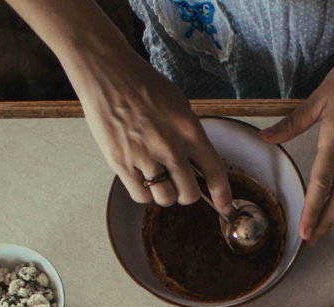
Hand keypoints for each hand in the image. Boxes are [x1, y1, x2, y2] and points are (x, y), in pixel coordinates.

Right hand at [62, 33, 232, 214]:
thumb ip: (191, 136)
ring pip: (165, 199)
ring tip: (157, 178)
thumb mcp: (179, 106)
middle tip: (179, 184)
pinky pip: (141, 195)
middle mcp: (170, 146)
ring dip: (164, 194)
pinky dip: (144, 192)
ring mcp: (144, 156)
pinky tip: (142, 177)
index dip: (222, 194)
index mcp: (189, 130)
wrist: (108, 74)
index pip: (214, 171)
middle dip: (187, 193)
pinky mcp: (121, 162)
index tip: (225, 206)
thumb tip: (200, 165)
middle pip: (189, 194)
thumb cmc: (144, 86)